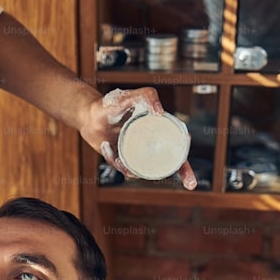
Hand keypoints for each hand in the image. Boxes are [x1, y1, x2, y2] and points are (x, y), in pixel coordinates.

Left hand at [78, 87, 197, 189]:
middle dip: (184, 173)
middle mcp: (150, 144)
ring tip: (122, 159)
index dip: (185, 150)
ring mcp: (136, 155)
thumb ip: (146, 95)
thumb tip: (161, 112)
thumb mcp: (128, 96)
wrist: (88, 116)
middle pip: (171, 161)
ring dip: (138, 171)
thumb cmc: (110, 104)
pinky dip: (118, 163)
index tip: (188, 155)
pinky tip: (110, 152)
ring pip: (146, 170)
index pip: (177, 141)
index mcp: (157, 130)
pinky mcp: (122, 162)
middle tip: (191, 184)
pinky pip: (124, 169)